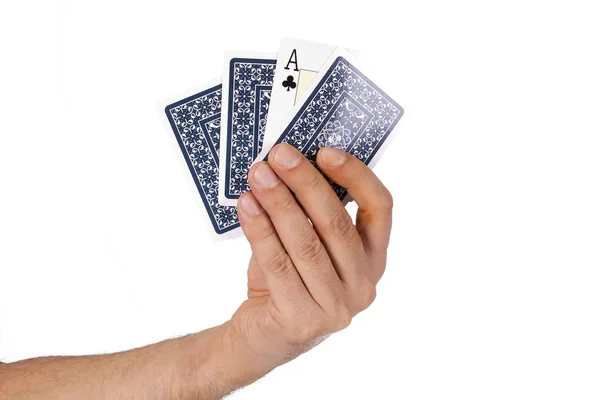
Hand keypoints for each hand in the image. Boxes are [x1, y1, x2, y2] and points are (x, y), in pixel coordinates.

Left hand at [228, 143, 393, 377]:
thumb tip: (294, 161)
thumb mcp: (310, 244)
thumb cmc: (289, 280)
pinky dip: (260, 230)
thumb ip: (312, 212)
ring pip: (306, 243)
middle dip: (305, 183)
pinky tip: (246, 206)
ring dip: (278, 202)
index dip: (356, 175)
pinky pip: (278, 265)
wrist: (263, 335)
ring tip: (258, 174)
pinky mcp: (303, 320)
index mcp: (374, 259)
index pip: (380, 208)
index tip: (325, 151)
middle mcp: (364, 284)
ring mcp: (336, 307)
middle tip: (280, 154)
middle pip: (336, 223)